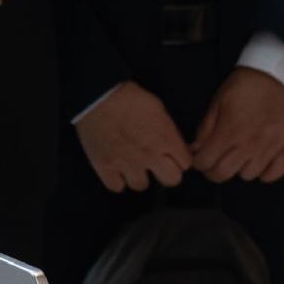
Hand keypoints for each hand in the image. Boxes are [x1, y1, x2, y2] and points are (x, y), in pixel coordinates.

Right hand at [77, 82, 191, 190]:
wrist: (98, 97)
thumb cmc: (128, 98)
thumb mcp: (158, 109)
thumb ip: (169, 131)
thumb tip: (175, 145)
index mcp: (165, 139)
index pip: (186, 163)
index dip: (180, 159)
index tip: (174, 156)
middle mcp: (149, 155)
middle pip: (172, 180)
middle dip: (166, 172)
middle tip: (158, 165)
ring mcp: (127, 164)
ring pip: (141, 185)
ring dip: (139, 176)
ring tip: (133, 164)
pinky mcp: (106, 167)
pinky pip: (117, 187)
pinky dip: (117, 179)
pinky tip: (117, 168)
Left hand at [190, 66, 283, 183]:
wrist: (277, 74)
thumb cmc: (244, 85)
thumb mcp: (218, 101)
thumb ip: (205, 128)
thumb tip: (195, 149)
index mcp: (229, 131)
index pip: (205, 162)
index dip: (198, 162)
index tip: (200, 157)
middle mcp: (249, 143)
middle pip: (223, 174)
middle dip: (212, 171)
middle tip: (213, 161)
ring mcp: (269, 147)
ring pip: (248, 176)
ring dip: (239, 169)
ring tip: (238, 157)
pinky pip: (274, 173)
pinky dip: (265, 173)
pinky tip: (258, 162)